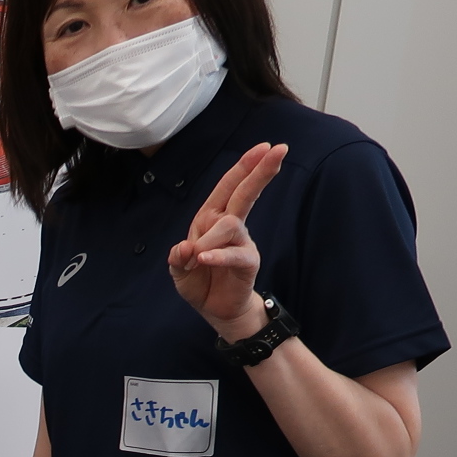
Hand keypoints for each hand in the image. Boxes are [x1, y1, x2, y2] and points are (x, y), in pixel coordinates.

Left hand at [168, 143, 285, 335]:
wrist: (214, 309)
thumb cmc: (200, 281)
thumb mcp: (179, 269)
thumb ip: (177, 257)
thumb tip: (184, 248)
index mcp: (211, 219)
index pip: (228, 187)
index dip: (243, 167)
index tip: (262, 147)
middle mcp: (229, 226)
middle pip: (245, 192)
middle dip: (259, 170)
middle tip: (279, 149)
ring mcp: (241, 242)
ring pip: (231, 224)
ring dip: (208, 239)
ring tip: (196, 259)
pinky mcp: (248, 262)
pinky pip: (234, 253)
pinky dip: (217, 255)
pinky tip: (204, 259)